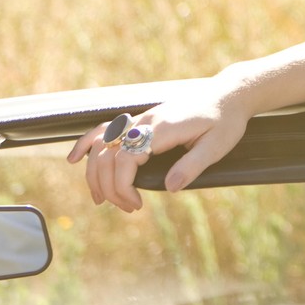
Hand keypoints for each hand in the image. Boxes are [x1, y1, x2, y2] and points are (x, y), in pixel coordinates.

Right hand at [67, 78, 251, 212]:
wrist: (228, 96)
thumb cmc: (225, 121)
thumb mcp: (217, 146)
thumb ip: (192, 165)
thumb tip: (170, 187)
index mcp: (163, 128)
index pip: (126, 159)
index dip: (123, 187)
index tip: (136, 205)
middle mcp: (146, 120)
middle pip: (109, 154)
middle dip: (110, 186)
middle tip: (127, 208)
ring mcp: (142, 118)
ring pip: (102, 143)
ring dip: (94, 172)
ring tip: (100, 198)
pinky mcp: (142, 119)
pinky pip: (107, 129)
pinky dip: (88, 144)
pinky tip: (76, 159)